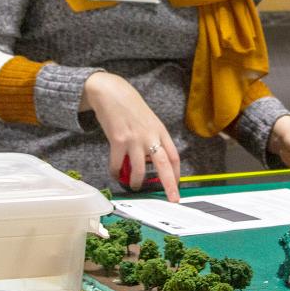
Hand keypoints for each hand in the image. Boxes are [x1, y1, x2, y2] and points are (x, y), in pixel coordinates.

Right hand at [81, 72, 181, 201]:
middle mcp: (150, 136)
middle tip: (173, 199)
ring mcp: (134, 138)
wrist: (112, 92)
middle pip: (164, 165)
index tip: (177, 185)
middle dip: (170, 184)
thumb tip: (152, 161)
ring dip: (137, 182)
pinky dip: (116, 172)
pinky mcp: (118, 140)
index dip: (177, 173)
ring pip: (140, 169)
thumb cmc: (130, 107)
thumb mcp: (149, 121)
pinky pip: (118, 164)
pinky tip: (116, 173)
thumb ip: (152, 139)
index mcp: (160, 131)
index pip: (174, 156)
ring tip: (134, 185)